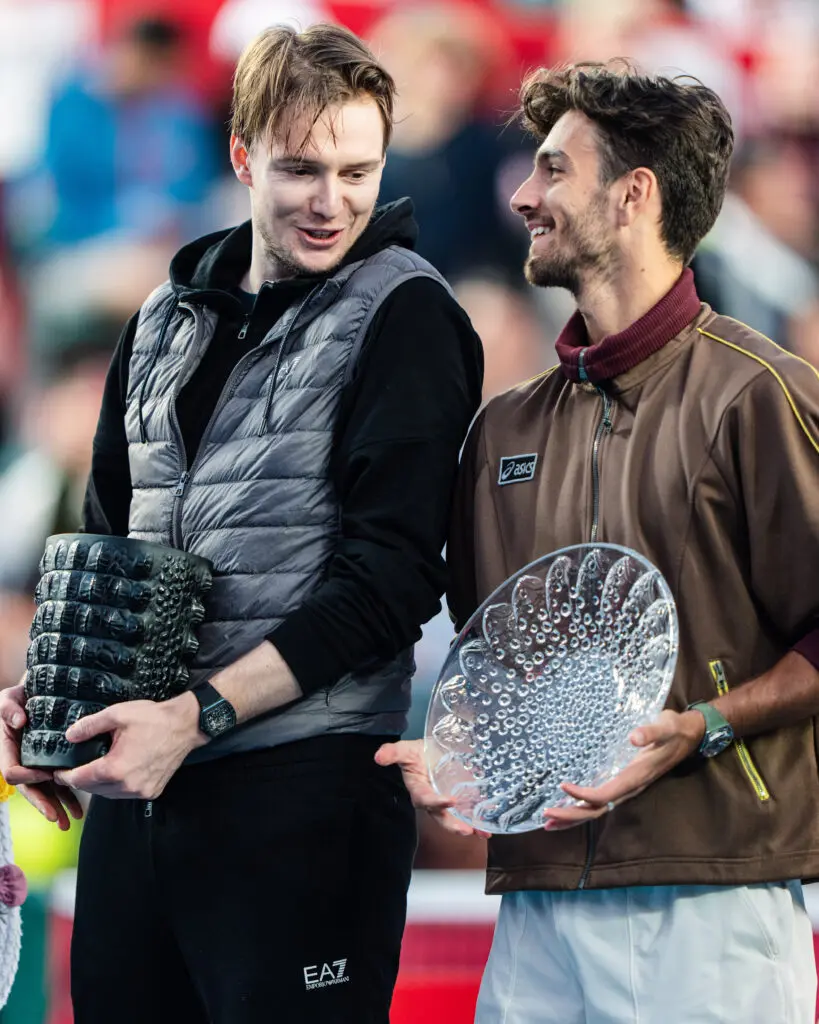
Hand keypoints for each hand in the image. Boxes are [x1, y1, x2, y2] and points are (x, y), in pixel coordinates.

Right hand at [0, 682, 82, 829]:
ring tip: (69, 821)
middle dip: (42, 804)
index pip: (12, 771)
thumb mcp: (9, 697)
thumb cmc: (21, 695)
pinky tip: (77, 809)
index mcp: (8, 749)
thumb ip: (7, 708)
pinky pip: (58, 782)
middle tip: (55, 817)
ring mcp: (36, 764)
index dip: (27, 776)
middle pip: (30, 788)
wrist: (38, 692)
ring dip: (57, 806)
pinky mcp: (51, 763)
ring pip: (46, 790)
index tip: (45, 774)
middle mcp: (22, 760)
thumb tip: (18, 720)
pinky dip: (68, 796)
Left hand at [52, 693, 205, 799]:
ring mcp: (141, 791)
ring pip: (109, 794)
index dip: (66, 776)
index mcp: (115, 768)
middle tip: (75, 768)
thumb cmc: (155, 719)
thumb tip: (70, 735)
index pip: (80, 780)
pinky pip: (125, 794)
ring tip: (95, 769)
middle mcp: (127, 785)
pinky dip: (117, 786)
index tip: (59, 772)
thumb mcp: (117, 714)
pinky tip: (117, 772)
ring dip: (99, 785)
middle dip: (81, 780)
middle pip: (93, 789)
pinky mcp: (152, 792)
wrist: (186, 726)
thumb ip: (90, 726)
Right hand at [375, 739, 487, 837]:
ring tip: (482, 832)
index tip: (450, 801)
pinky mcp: (460, 800)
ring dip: (469, 826)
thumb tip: (378, 756)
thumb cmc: (416, 754)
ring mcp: (447, 802)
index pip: (426, 799)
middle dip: (453, 825)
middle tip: (466, 830)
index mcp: (419, 789)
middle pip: (441, 817)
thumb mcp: (404, 750)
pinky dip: (479, 820)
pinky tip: (488, 827)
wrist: (430, 751)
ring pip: (456, 818)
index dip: (436, 802)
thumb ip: (392, 753)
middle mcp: (433, 800)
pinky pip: (468, 813)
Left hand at [541, 709, 705, 830]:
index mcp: (637, 776)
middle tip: (546, 816)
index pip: (607, 793)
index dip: (585, 795)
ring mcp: (627, 787)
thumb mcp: (666, 725)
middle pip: (598, 809)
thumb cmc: (675, 729)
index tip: (563, 786)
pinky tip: (566, 808)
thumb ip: (651, 731)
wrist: (690, 735)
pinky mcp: (624, 782)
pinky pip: (601, 801)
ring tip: (548, 822)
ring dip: (574, 817)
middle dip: (573, 815)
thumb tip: (634, 736)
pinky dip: (582, 807)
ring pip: (598, 809)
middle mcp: (631, 787)